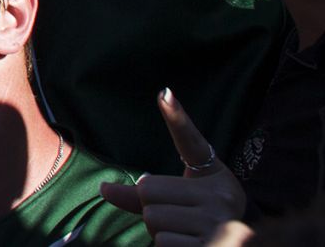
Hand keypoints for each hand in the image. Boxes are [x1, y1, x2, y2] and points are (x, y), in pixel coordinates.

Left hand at [96, 88, 246, 245]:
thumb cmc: (205, 217)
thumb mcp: (184, 197)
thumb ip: (145, 192)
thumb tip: (102, 188)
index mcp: (215, 178)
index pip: (190, 143)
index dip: (177, 117)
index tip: (165, 93)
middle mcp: (221, 198)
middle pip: (148, 190)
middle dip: (151, 207)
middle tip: (179, 217)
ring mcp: (219, 226)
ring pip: (152, 219)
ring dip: (159, 232)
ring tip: (185, 233)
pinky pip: (163, 243)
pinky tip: (189, 246)